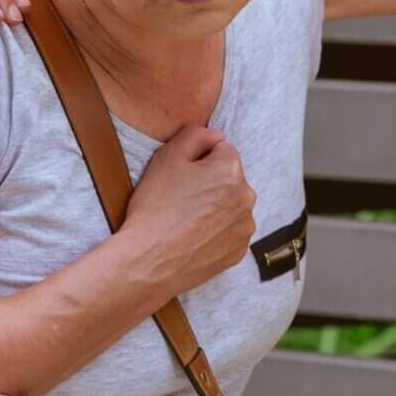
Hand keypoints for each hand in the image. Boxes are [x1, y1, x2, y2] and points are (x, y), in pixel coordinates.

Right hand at [126, 125, 256, 294]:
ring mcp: (245, 226)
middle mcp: (247, 196)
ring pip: (230, 205)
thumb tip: (217, 136)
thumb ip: (196, 134)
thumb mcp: (167, 157)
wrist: (148, 261)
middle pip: (228, 178)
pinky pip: (230, 231)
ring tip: (186, 220)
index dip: (197, 160)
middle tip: (180, 199)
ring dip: (215, 207)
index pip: (221, 150)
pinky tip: (194, 237)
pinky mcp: (239, 251)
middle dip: (210, 183)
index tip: (181, 176)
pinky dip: (216, 232)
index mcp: (231, 169)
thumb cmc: (155, 207)